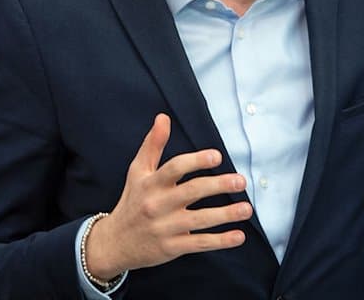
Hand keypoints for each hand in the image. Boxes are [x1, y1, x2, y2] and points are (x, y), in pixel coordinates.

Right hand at [85, 114, 252, 279]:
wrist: (116, 242)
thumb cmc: (132, 201)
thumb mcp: (137, 171)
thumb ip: (152, 144)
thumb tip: (163, 118)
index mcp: (151, 183)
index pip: (174, 168)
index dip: (196, 161)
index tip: (217, 156)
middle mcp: (158, 204)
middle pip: (192, 192)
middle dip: (219, 185)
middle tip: (241, 181)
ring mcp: (166, 227)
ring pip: (200, 220)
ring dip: (226, 214)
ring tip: (247, 208)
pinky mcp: (172, 247)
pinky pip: (199, 243)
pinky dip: (220, 241)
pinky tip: (239, 235)